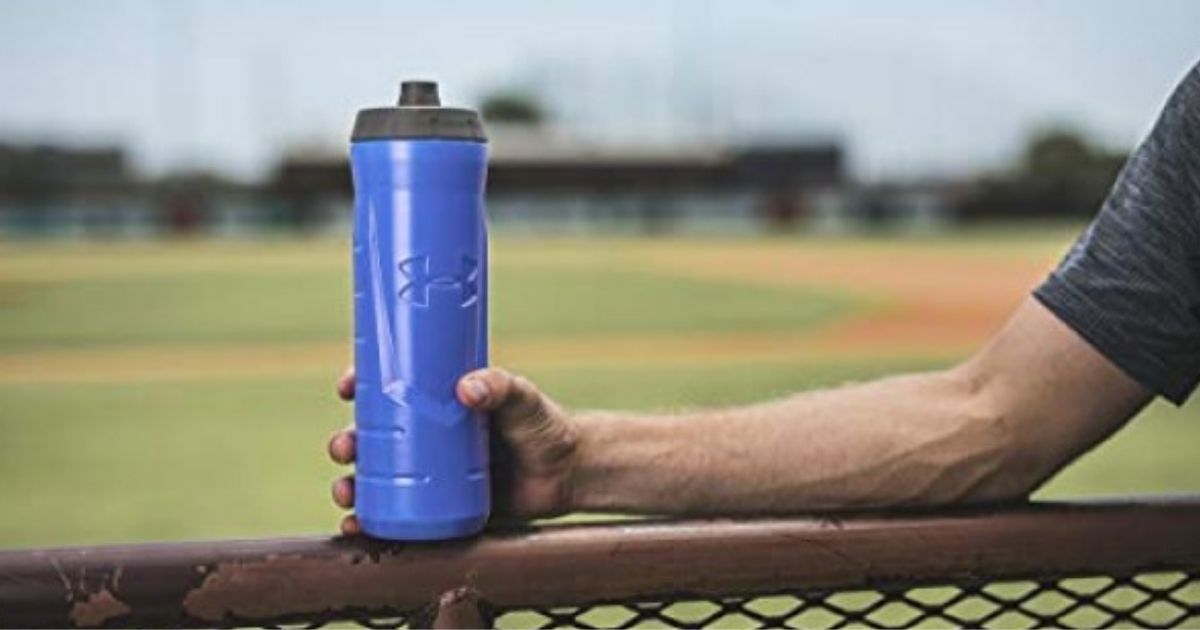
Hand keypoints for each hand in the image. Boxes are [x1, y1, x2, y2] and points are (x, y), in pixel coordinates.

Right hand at [328, 366, 580, 534]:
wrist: (569, 473)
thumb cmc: (543, 426)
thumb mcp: (521, 398)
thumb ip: (499, 386)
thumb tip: (466, 389)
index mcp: (437, 404)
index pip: (388, 390)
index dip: (360, 386)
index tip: (346, 385)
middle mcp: (426, 439)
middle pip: (371, 438)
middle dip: (347, 442)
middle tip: (345, 447)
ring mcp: (430, 476)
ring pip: (375, 479)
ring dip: (349, 485)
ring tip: (346, 492)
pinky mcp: (440, 509)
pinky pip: (397, 517)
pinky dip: (371, 523)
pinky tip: (356, 527)